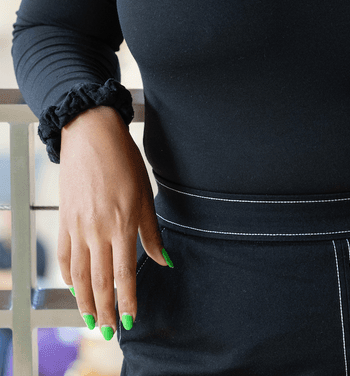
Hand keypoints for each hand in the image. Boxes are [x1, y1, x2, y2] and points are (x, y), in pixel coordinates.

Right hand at [58, 105, 171, 339]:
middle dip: (104, 310)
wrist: (91, 136)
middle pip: (100, 281)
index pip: (125, 273)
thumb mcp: (145, 194)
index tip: (130, 320)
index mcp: (122, 224)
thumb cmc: (124, 161)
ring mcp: (78, 227)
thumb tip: (165, 261)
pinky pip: (66, 256)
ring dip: (85, 301)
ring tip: (90, 320)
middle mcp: (98, 230)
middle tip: (107, 332)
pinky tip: (75, 287)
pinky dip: (70, 276)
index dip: (127, 300)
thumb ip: (151, 232)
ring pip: (80, 275)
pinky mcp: (65, 220)